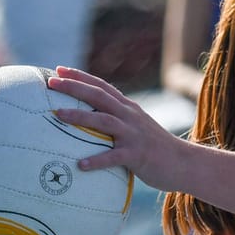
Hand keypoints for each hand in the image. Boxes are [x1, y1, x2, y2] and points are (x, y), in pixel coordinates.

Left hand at [45, 67, 187, 188]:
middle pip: (98, 96)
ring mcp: (134, 135)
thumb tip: (93, 119)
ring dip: (79, 116)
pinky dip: (96, 160)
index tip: (58, 70)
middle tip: (50, 83)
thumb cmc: (156, 148)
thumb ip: (118, 120)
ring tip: (57, 114)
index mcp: (128, 108)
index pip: (101, 86)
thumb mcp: (137, 126)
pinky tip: (80, 164)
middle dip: (74, 87)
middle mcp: (130, 116)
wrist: (184, 162)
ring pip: (104, 121)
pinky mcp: (137, 155)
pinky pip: (114, 157)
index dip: (80, 77)